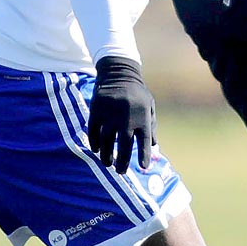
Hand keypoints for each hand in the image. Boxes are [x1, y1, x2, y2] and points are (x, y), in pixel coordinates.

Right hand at [88, 56, 154, 173]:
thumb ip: (151, 126)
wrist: (119, 73)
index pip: (144, 140)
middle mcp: (126, 116)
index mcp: (142, 116)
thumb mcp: (149, 106)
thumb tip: (153, 147)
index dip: (143, 155)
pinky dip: (94, 142)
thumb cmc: (137, 93)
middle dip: (122, 161)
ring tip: (108, 163)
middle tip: (120, 172)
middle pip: (123, 145)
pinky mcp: (96, 110)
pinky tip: (96, 150)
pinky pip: (93, 131)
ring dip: (106, 155)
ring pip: (106, 140)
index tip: (142, 167)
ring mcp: (110, 113)